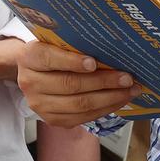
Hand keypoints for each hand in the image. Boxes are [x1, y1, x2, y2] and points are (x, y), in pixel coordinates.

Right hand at [17, 40, 140, 127]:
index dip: (72, 61)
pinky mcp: (51, 119)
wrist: (32, 71)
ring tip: (129, 90)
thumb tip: (108, 47)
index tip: (94, 62)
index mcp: (29, 57)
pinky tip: (118, 100)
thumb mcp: (53, 40)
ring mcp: (39, 104)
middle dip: (103, 81)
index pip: (49, 59)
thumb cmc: (50, 50)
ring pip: (78, 104)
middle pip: (70, 84)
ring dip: (109, 98)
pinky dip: (103, 109)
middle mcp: (30, 82)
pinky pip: (81, 117)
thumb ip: (71, 44)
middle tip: (126, 77)